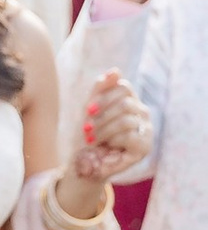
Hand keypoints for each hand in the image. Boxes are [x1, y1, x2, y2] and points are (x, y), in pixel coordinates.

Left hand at [65, 69, 148, 200]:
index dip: (104, 96)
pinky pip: (130, 135)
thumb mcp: (90, 108)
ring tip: (92, 138)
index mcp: (130, 100)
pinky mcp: (145, 146)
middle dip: (101, 116)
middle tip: (86, 128)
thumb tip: (116, 70)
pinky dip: (113, 140)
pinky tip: (107, 146)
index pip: (124, 87)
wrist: (83, 160)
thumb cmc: (88, 132)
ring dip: (103, 130)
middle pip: (125, 103)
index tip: (88, 110)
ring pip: (126, 119)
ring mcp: (146, 129)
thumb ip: (101, 88)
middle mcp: (142, 112)